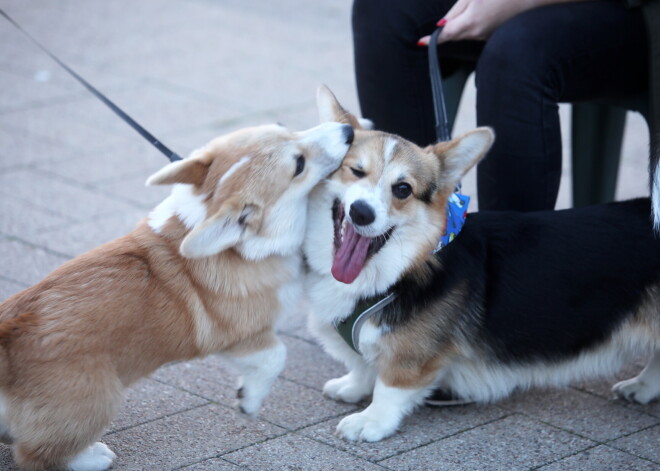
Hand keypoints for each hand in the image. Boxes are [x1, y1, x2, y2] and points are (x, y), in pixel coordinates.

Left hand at [418, 0, 571, 44]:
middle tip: (470, 4)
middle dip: (452, 23)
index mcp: (470, 23)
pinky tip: (496, 7)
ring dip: (469, 18)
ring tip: (488, 2)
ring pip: (469, 29)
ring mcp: (489, 36)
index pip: (443, 36)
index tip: (419, 43)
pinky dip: (481, 20)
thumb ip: (456, 10)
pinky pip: (482, 29)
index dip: (430, 40)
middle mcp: (478, 34)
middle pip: (455, 31)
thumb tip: (442, 26)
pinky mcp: (498, 35)